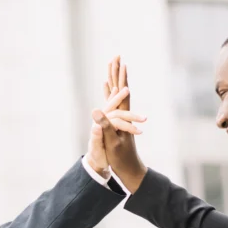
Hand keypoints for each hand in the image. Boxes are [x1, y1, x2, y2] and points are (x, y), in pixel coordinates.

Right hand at [92, 57, 147, 192]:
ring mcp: (119, 119)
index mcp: (120, 117)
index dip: (119, 77)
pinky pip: (112, 104)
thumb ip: (105, 127)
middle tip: (117, 56)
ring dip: (114, 80)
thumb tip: (96, 111)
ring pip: (117, 95)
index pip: (121, 92)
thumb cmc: (121, 159)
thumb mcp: (112, 144)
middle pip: (120, 88)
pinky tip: (108, 89)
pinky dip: (110, 93)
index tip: (119, 62)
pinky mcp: (116, 124)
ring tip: (113, 66)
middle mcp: (122, 114)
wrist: (131, 171)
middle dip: (117, 72)